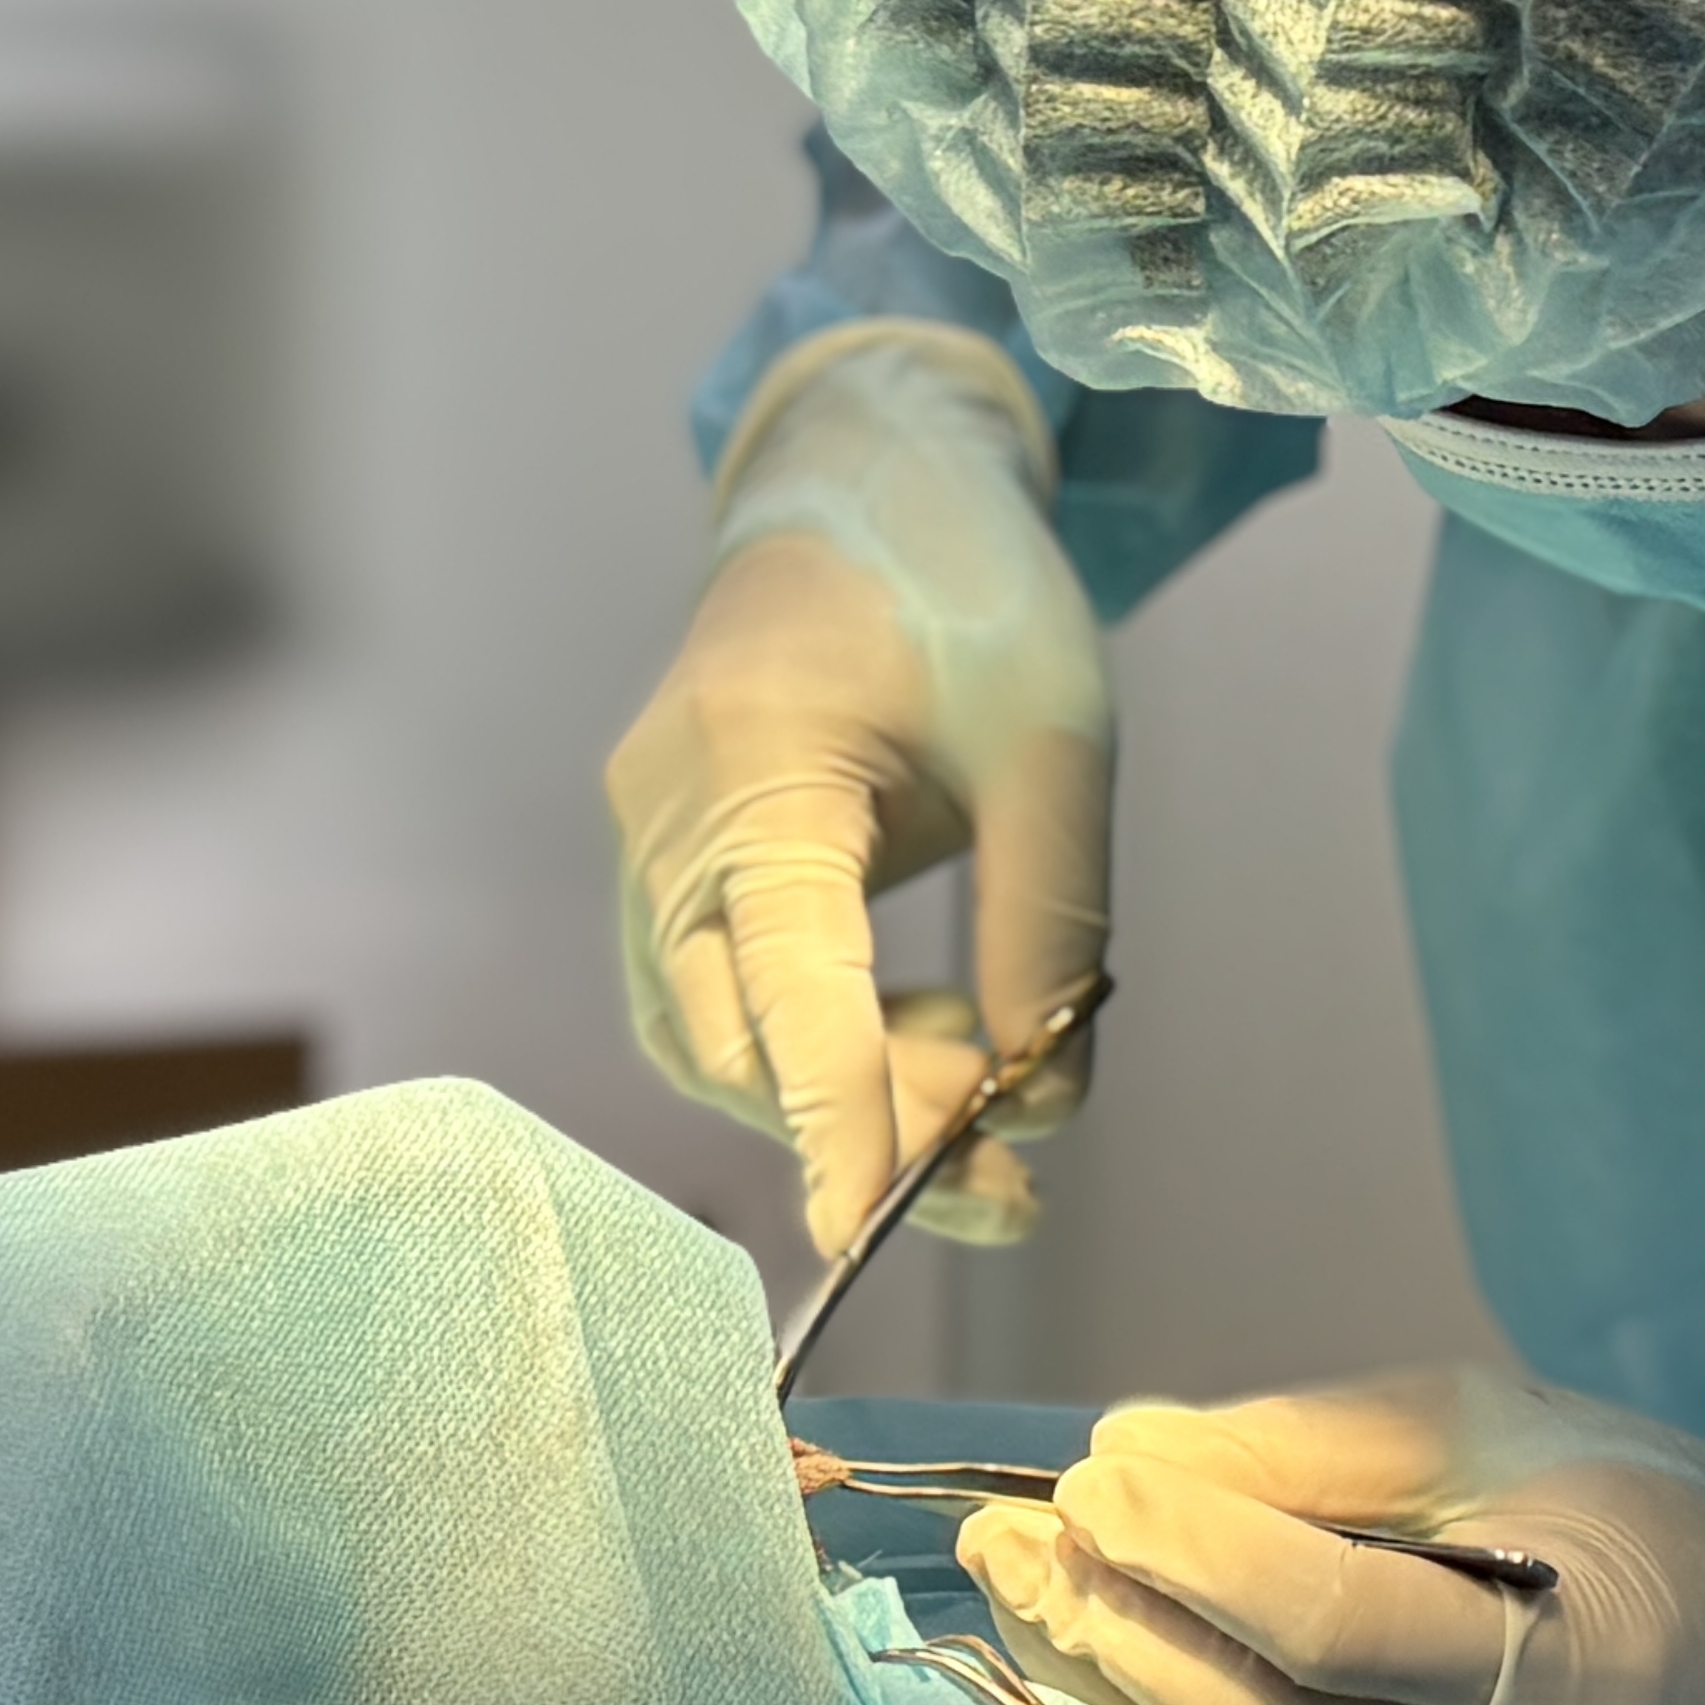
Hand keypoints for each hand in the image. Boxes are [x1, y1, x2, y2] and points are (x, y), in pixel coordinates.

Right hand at [604, 323, 1113, 1260]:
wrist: (868, 473)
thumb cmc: (970, 584)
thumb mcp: (1055, 737)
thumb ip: (1048, 919)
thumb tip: (1040, 1100)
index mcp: (751, 763)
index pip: (785, 985)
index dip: (838, 1124)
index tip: (886, 1230)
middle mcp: (665, 815)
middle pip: (728, 1038)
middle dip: (859, 1133)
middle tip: (1007, 1182)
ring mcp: (648, 838)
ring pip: (713, 1035)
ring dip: (842, 1097)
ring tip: (986, 1097)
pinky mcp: (670, 854)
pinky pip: (717, 994)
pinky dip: (816, 1044)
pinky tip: (924, 1042)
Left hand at [952, 1368, 1704, 1704]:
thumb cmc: (1662, 1526)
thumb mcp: (1515, 1435)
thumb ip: (1321, 1447)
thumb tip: (1129, 1449)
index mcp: (1570, 1672)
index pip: (1342, 1628)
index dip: (1202, 1553)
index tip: (1094, 1478)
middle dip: (1126, 1632)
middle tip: (1011, 1541)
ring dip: (1124, 1699)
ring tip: (1030, 1595)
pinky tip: (1109, 1677)